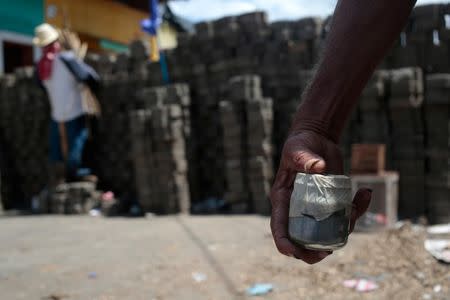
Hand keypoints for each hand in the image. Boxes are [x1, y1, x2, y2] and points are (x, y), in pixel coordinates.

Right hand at [270, 130, 371, 263]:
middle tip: (326, 253)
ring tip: (356, 210)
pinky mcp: (332, 204)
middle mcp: (298, 210)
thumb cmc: (300, 145)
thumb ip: (304, 158)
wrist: (317, 141)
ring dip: (343, 230)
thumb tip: (318, 167)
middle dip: (312, 252)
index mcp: (283, 200)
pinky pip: (344, 216)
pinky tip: (365, 193)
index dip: (284, 242)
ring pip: (327, 233)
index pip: (279, 226)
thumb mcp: (298, 149)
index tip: (293, 252)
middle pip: (301, 240)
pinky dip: (358, 209)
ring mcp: (316, 210)